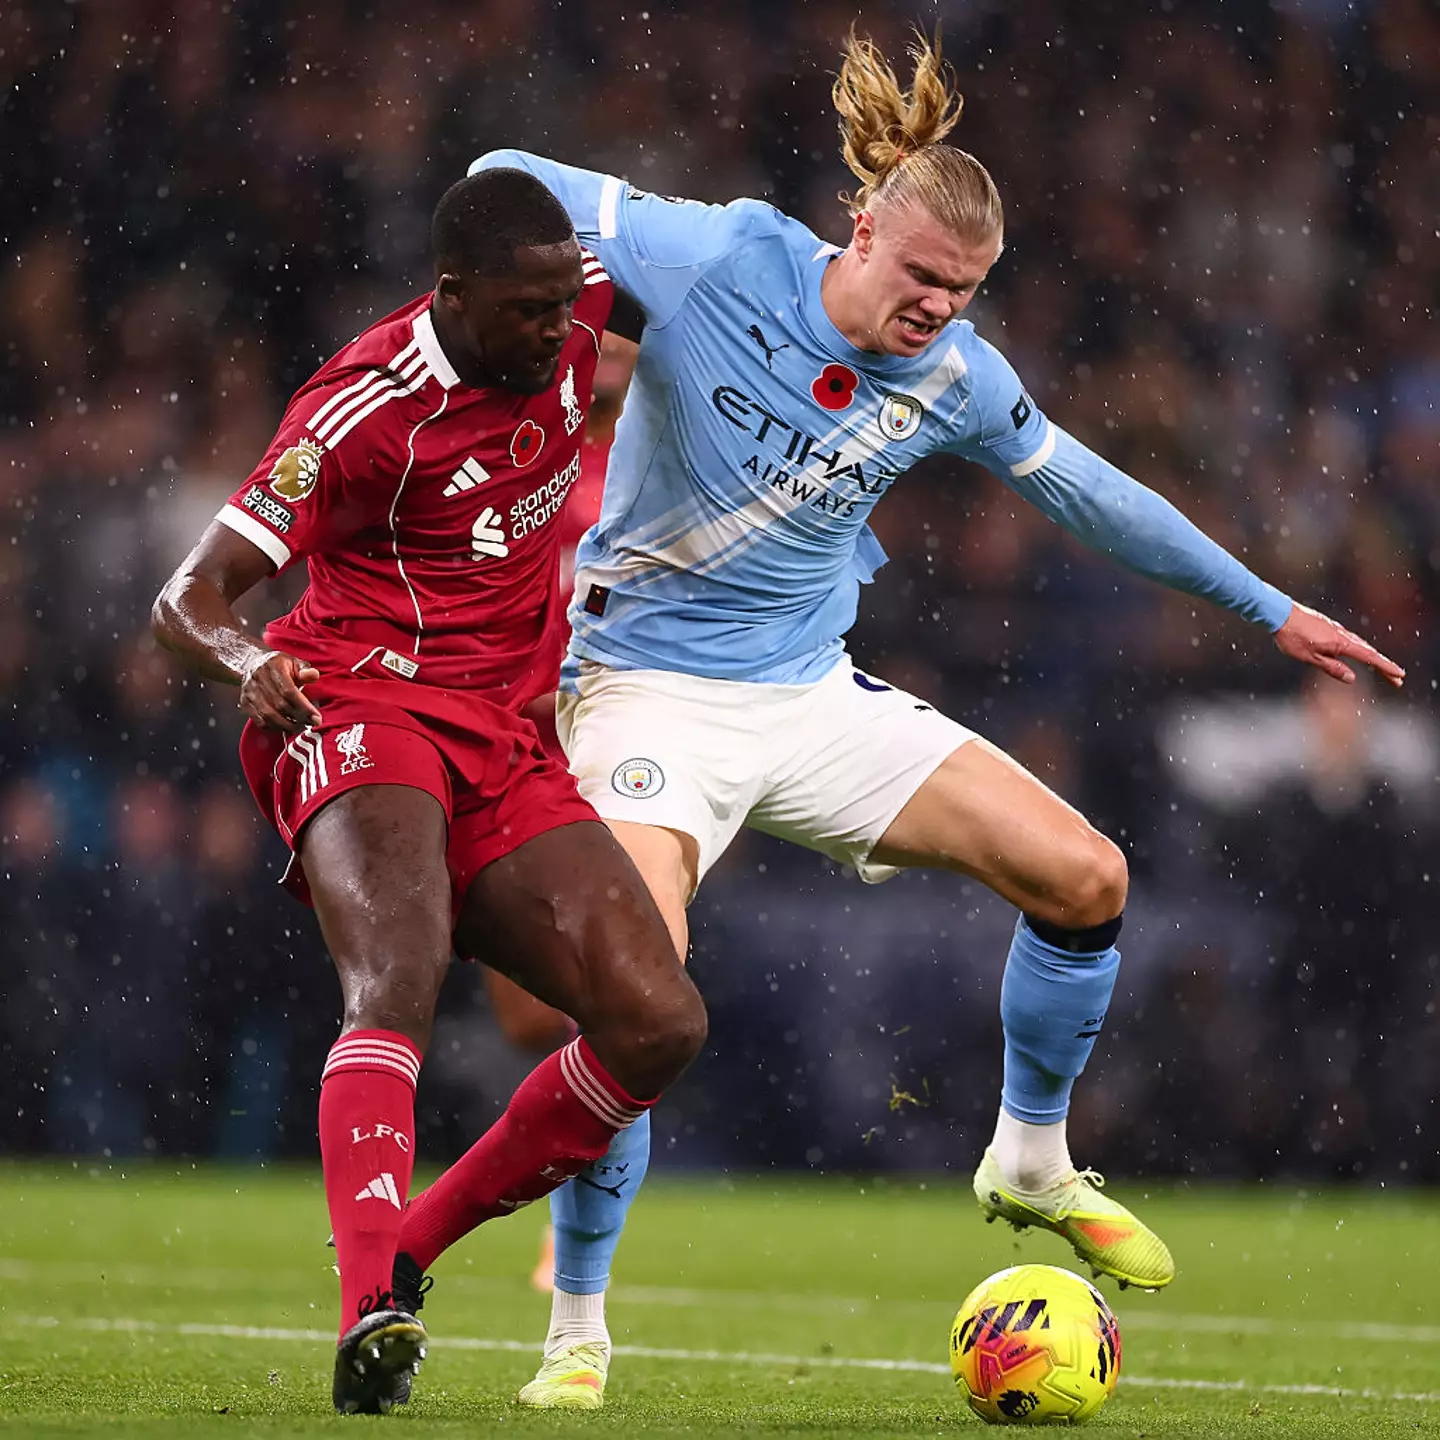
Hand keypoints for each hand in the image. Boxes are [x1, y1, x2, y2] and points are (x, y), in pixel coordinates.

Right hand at [240, 650, 323, 730]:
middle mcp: (259, 679)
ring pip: (268, 715)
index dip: (303, 707)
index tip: (316, 717)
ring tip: (300, 727)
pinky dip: (274, 728)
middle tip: (312, 723)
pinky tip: (286, 728)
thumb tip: (314, 675)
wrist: (252, 663)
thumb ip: (305, 670)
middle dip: (299, 718)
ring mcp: (250, 692)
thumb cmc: (277, 665)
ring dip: (287, 725)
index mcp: (273, 667)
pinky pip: (259, 721)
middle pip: (280, 705)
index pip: (289, 691)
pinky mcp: (245, 703)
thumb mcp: (293, 662)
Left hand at [1273, 602, 1404, 687]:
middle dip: (1383, 666)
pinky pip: (1350, 639)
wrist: (1280, 613)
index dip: (1385, 667)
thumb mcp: (1310, 657)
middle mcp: (1343, 634)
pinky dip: (1360, 648)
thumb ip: (1332, 668)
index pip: (1369, 658)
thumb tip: (1352, 678)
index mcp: (1341, 643)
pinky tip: (1358, 651)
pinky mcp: (1329, 626)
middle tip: (1397, 678)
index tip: (1399, 675)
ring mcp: (1336, 629)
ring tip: (1382, 668)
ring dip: (1373, 657)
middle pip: (1369, 652)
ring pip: (1360, 644)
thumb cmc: (1292, 637)